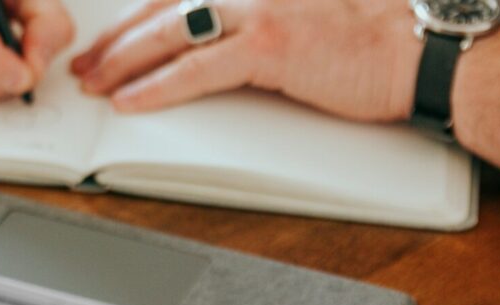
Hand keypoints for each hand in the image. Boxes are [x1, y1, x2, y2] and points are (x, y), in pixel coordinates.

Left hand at [69, 0, 422, 121]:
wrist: (415, 46)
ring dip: (123, 62)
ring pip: (168, 36)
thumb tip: (204, 42)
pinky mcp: (268, 46)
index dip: (132, 19)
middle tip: (84, 65)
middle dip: (115, 41)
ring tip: (94, 84)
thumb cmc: (361, 36)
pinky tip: (129, 100)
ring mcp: (255, 9)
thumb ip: (243, 19)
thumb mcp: (292, 14)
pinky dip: (157, 86)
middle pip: (160, 11)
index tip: (104, 40)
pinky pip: (196, 68)